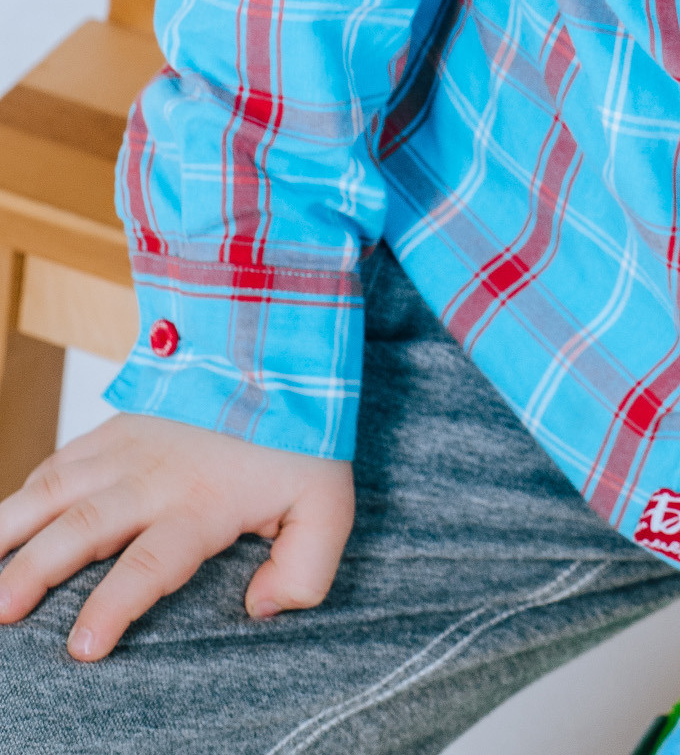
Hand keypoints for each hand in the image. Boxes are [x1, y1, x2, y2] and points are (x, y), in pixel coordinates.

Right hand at [0, 411, 353, 659]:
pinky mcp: (117, 426)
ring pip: (55, 489)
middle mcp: (154, 477)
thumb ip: (306, 567)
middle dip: (35, 572)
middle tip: (2, 611)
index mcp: (202, 503)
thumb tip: (261, 608)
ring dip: (11, 528)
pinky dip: (26, 492)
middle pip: (83, 528)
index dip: (114, 606)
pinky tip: (4, 522)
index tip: (82, 648)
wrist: (281, 350)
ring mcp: (129, 446)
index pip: (150, 562)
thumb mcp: (327, 505)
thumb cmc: (301, 437)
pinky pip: (60, 461)